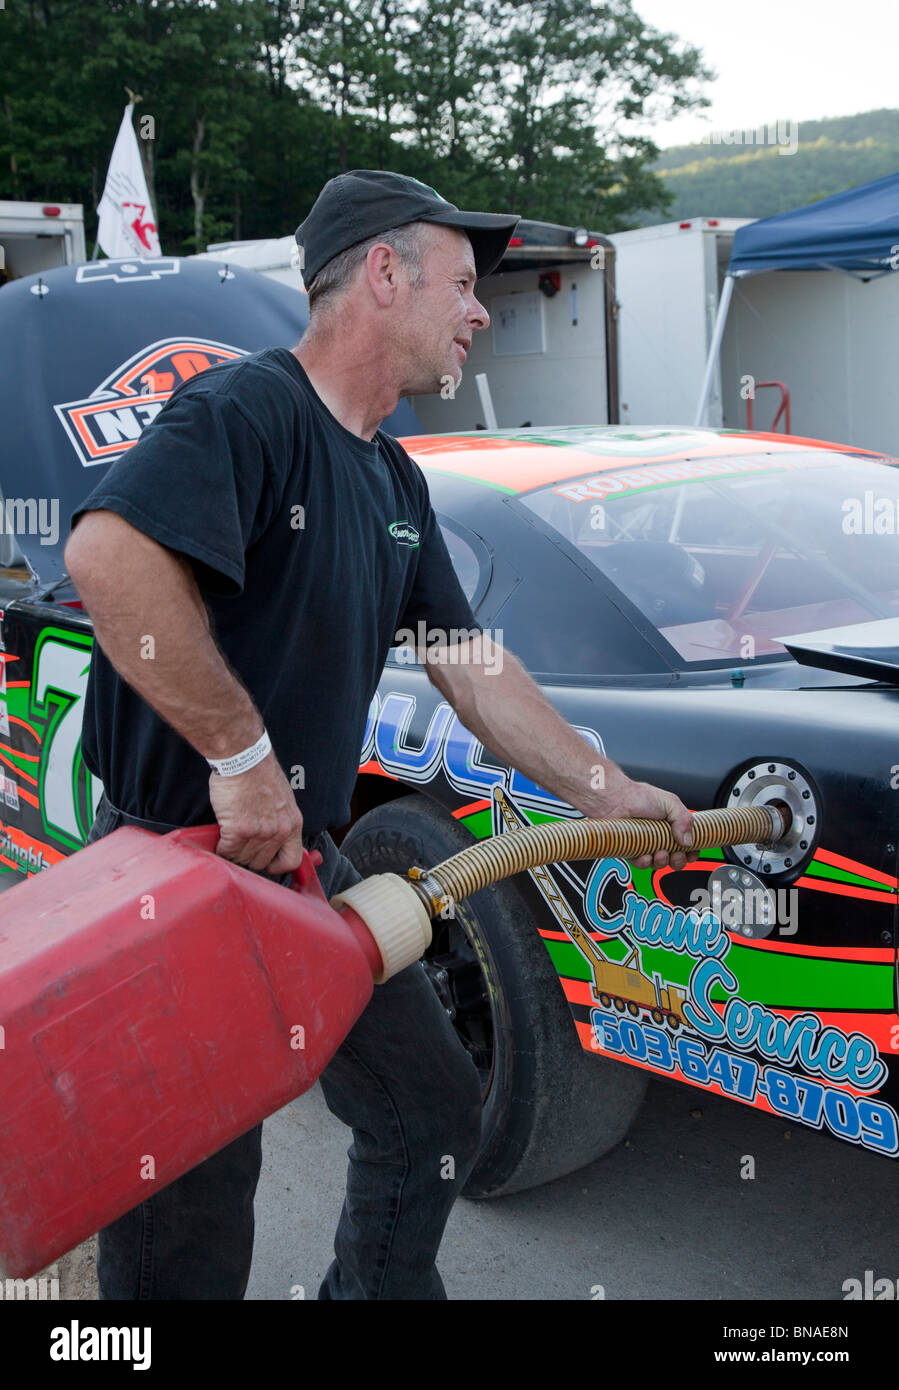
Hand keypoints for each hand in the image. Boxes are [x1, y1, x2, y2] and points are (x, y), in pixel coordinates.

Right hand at [208, 751, 304, 874]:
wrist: (244, 758)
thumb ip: (279, 820)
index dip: (275, 865)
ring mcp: (260, 832)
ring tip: (228, 841)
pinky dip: (221, 849)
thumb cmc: (258, 773)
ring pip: (243, 859)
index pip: (291, 861)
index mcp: (292, 823)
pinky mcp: (239, 830)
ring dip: (233, 853)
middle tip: (239, 846)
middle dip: (248, 858)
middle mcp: (279, 831)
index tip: (265, 861)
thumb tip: (270, 836)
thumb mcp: (282, 799)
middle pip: (261, 863)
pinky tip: (220, 839)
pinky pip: (227, 852)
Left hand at [578, 765, 697, 871]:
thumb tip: (688, 840)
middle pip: (676, 859)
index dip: (691, 852)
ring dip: (662, 862)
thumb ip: (685, 820)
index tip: (691, 853)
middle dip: (678, 861)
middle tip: (676, 854)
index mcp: (672, 825)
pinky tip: (645, 855)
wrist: (615, 799)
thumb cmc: (638, 796)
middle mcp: (660, 836)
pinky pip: (641, 864)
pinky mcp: (632, 851)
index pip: (687, 845)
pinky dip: (645, 863)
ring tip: (660, 852)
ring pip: (659, 864)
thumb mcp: (671, 802)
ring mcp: (646, 844)